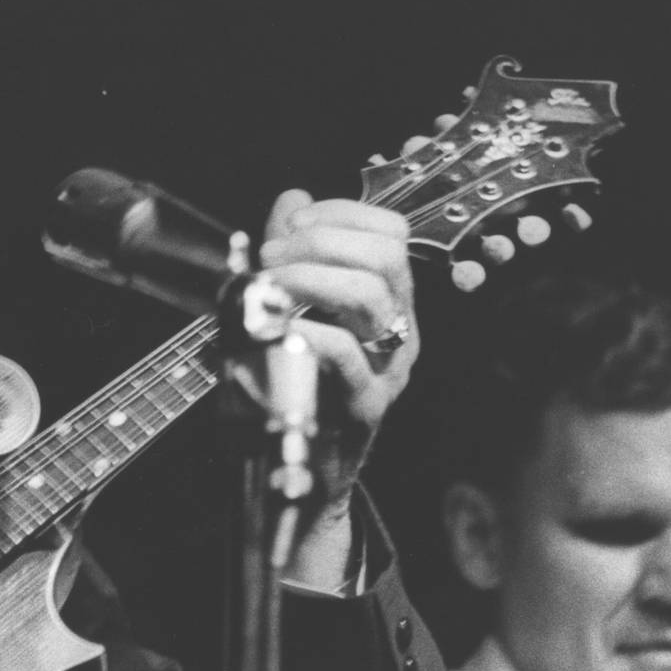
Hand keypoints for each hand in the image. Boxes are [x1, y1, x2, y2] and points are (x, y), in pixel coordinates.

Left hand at [257, 189, 418, 586]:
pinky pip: (346, 356)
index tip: (291, 222)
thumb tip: (292, 197)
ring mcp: (387, 370)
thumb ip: (291, 253)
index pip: (391, 233)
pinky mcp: (364, 408)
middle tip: (271, 254)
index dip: (341, 213)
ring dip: (310, 277)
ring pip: (373, 298)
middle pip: (387, 258)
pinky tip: (278, 328)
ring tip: (270, 285)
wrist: (299, 472)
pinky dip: (308, 330)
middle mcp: (400, 331)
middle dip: (323, 241)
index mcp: (388, 301)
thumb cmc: (294, 384)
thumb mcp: (289, 308)